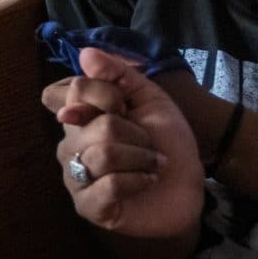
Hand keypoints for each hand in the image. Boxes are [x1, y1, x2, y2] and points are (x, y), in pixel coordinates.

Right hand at [42, 47, 205, 238]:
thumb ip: (118, 74)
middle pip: (95, 124)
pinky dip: (138, 179)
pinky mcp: (87, 206)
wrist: (187, 186)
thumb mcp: (150, 99)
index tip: (126, 105)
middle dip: (135, 132)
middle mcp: (70, 145)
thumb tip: (85, 53)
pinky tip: (148, 181)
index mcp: (80, 116)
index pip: (70, 92)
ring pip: (103, 154)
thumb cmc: (166, 142)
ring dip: (141, 156)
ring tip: (153, 163)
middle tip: (149, 143)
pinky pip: (108, 185)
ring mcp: (74, 177)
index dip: (104, 94)